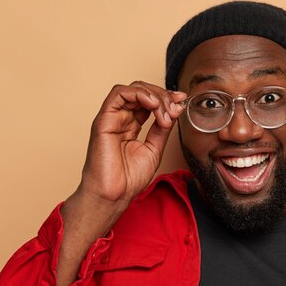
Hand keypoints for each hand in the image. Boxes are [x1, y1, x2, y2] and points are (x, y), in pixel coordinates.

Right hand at [56, 82, 185, 285]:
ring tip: (165, 111)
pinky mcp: (103, 120)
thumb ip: (162, 129)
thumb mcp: (154, 150)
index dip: (166, 98)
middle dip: (163, 96)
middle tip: (176, 107)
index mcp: (131, 126)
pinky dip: (138, 94)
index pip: (148, 101)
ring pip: (132, 89)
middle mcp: (120, 119)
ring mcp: (111, 118)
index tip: (182, 101)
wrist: (113, 196)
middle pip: (142, 92)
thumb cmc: (128, 179)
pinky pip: (118, 94)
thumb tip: (174, 110)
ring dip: (154, 95)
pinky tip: (152, 105)